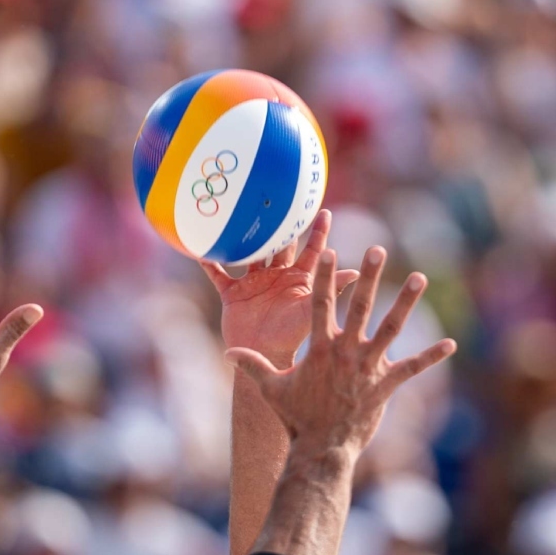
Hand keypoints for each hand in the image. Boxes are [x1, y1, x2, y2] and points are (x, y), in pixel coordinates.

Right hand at [203, 209, 358, 366]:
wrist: (263, 356)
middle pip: (279, 245)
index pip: (312, 250)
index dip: (318, 232)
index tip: (325, 211)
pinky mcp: (233, 293)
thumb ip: (328, 289)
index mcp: (298, 279)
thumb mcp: (310, 310)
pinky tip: (199, 247)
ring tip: (239, 211)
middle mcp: (277, 276)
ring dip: (244, 236)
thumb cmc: (291, 337)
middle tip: (280, 198)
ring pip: (248, 253)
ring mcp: (254, 283)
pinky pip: (218, 273)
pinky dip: (209, 262)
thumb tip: (356, 272)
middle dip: (280, 224)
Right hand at [226, 246, 454, 457]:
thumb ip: (253, 367)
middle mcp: (346, 351)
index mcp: (320, 348)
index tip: (332, 250)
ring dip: (406, 301)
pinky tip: (451, 344)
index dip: (326, 276)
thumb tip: (228, 354)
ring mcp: (368, 367)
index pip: (321, 304)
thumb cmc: (297, 419)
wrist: (322, 449)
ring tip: (419, 277)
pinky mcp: (386, 386)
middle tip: (378, 248)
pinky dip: (431, 356)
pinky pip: (412, 368)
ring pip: (392, 328)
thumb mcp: (272, 389)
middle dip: (370, 276)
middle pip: (359, 306)